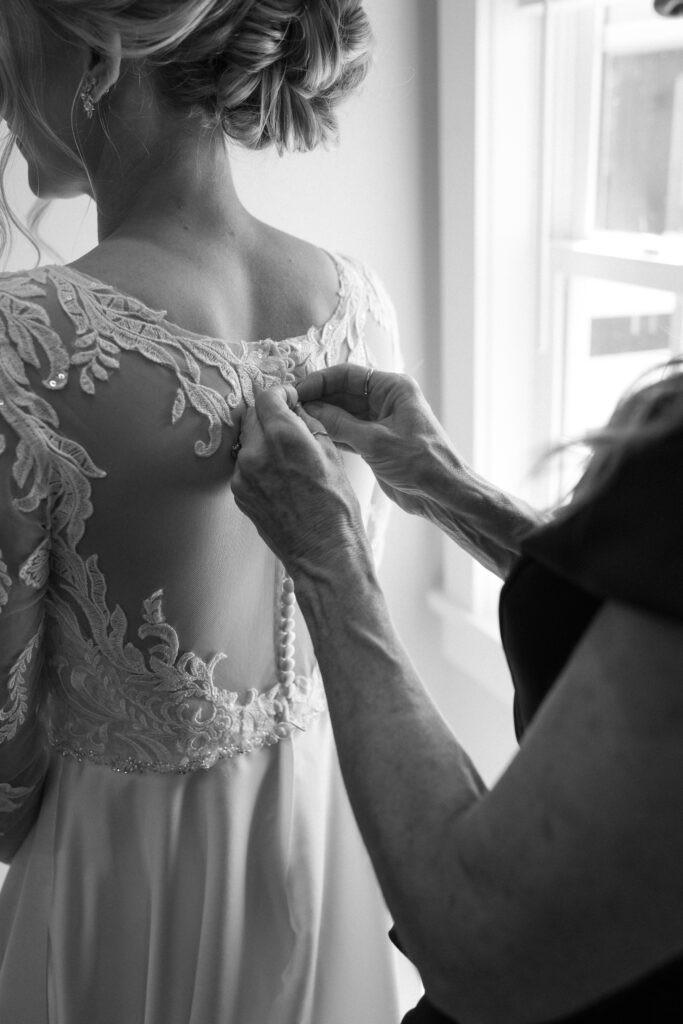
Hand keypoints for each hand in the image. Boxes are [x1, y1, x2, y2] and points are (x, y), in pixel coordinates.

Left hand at [231, 385, 372, 579]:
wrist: (324, 553)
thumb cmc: (337, 508)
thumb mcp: (332, 456)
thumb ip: (309, 425)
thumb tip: (296, 408)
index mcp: (284, 438)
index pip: (267, 397)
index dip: (281, 394)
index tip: (290, 399)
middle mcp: (256, 453)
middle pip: (253, 416)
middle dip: (270, 415)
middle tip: (290, 426)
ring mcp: (243, 475)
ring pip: (247, 441)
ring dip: (263, 440)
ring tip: (288, 457)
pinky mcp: (239, 493)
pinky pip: (245, 465)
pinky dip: (258, 463)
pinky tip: (280, 477)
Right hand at [297, 365, 458, 517]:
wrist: (442, 494)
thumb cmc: (421, 463)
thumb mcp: (375, 441)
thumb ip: (339, 424)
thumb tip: (308, 409)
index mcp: (393, 388)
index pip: (348, 375)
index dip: (319, 381)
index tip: (296, 391)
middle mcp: (387, 400)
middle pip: (343, 392)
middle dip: (317, 399)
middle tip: (289, 408)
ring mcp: (381, 422)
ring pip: (343, 413)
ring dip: (321, 417)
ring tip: (294, 422)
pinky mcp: (376, 443)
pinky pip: (347, 432)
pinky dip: (330, 434)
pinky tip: (311, 436)